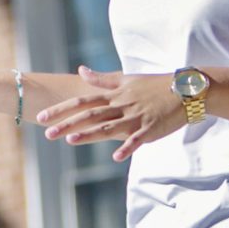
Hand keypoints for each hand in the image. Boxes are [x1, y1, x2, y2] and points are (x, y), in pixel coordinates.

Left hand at [34, 66, 188, 160]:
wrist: (186, 90)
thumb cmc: (155, 85)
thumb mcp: (127, 79)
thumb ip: (102, 78)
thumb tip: (81, 70)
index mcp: (115, 95)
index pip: (83, 102)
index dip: (62, 110)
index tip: (42, 118)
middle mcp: (121, 105)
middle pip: (90, 115)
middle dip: (68, 124)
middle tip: (47, 134)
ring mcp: (136, 117)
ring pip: (109, 127)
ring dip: (90, 134)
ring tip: (71, 140)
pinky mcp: (151, 128)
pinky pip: (138, 139)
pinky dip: (128, 147)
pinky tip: (116, 157)